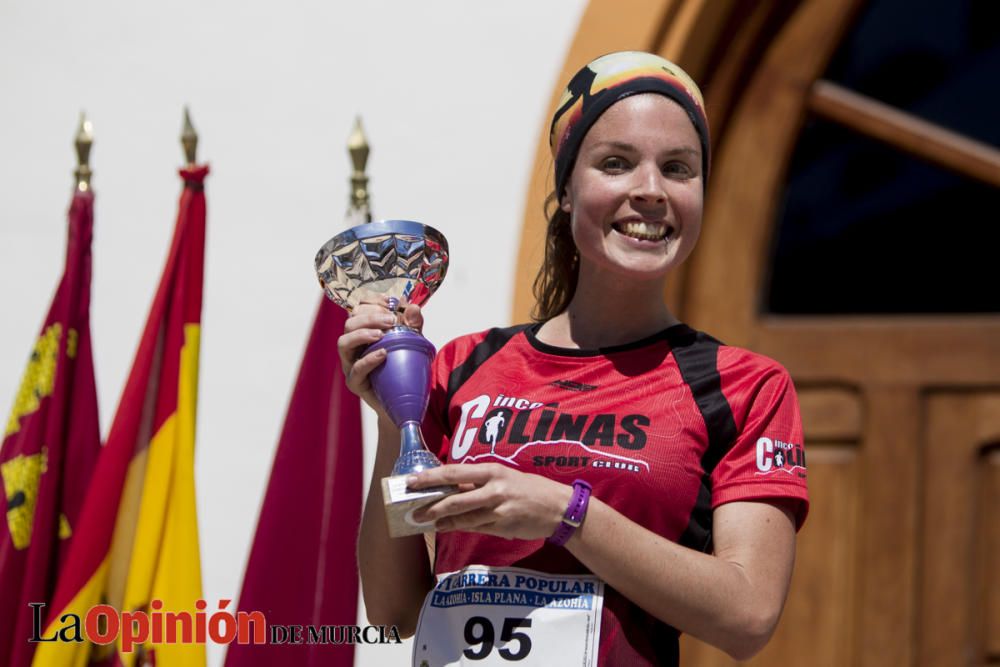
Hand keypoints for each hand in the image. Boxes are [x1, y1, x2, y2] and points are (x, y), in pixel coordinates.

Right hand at [337, 297, 423, 414]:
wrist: (403, 402)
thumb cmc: (403, 368)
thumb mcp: (413, 342)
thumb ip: (413, 325)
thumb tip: (413, 307)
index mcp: (363, 331)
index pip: (358, 309)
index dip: (371, 301)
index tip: (391, 301)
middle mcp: (354, 346)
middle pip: (350, 322)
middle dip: (370, 316)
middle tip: (391, 319)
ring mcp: (351, 364)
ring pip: (343, 343)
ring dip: (361, 334)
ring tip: (381, 334)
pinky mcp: (355, 382)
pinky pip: (356, 369)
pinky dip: (368, 359)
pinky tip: (383, 354)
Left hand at [408, 463, 573, 539]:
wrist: (559, 508)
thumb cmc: (531, 488)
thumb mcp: (505, 477)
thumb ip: (480, 482)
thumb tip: (451, 486)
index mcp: (492, 471)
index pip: (453, 472)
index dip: (430, 478)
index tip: (412, 482)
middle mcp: (494, 489)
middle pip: (454, 499)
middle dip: (431, 506)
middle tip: (414, 512)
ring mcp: (498, 510)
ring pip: (463, 518)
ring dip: (442, 521)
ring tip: (428, 523)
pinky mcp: (503, 526)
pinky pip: (476, 528)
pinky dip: (460, 528)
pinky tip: (449, 528)